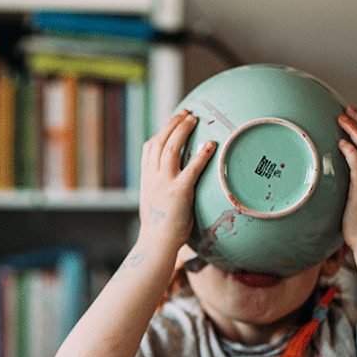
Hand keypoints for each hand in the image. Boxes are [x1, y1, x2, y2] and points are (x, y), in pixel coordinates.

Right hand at [137, 110, 217, 255]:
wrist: (156, 242)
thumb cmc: (158, 228)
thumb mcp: (153, 203)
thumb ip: (159, 189)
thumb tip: (169, 185)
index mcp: (146, 178)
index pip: (149, 148)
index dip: (161, 132)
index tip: (171, 123)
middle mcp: (153, 176)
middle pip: (161, 141)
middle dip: (173, 124)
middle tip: (186, 114)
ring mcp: (164, 182)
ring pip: (172, 148)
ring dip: (183, 131)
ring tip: (194, 119)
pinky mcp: (179, 191)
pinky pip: (192, 168)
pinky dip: (201, 154)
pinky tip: (210, 145)